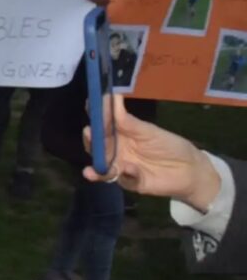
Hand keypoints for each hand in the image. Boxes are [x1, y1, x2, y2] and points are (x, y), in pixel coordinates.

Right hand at [82, 94, 221, 211]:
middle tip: (89, 132)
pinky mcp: (130, 182)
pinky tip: (128, 170)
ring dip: (96, 167)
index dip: (95, 114)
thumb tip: (113, 97)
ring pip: (102, 166)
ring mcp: (121, 167)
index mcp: (120, 134)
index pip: (103, 124)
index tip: (90, 105)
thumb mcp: (150, 132)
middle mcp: (116, 150)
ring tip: (91, 169)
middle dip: (91, 140)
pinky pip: (123, 179)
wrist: (191, 171)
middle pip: (97, 146)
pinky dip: (125, 175)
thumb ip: (129, 122)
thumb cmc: (171, 146)